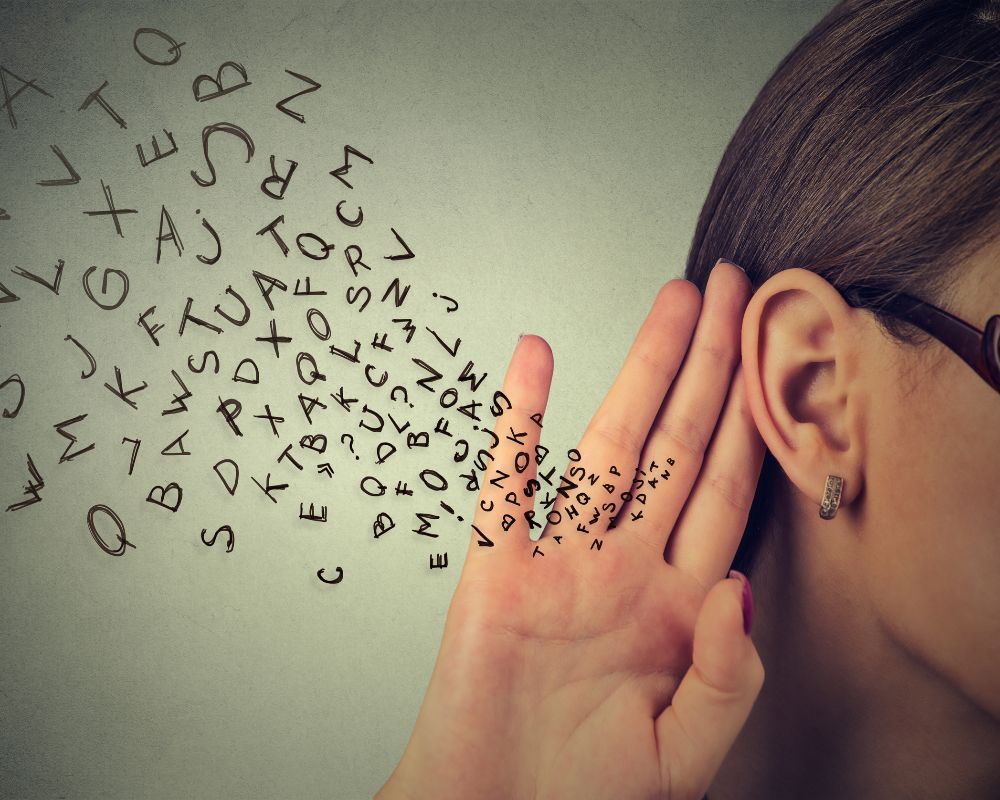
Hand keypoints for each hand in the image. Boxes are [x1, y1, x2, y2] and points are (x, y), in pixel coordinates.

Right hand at [376, 260, 765, 799]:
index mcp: (678, 608)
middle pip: (676, 446)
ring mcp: (560, 563)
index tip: (773, 354)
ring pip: (606, 447)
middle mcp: (624, 569)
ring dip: (638, 372)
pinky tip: (533, 360)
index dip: (753, 419)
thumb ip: (726, 677)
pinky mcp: (495, 571)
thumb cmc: (585, 798)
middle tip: (733, 290)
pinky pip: (505, 481)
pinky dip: (517, 419)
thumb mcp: (684, 757)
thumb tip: (743, 589)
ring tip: (669, 305)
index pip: (725, 491)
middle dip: (709, 367)